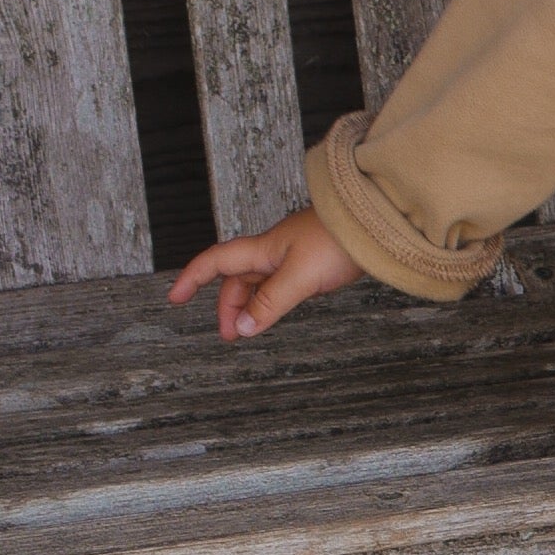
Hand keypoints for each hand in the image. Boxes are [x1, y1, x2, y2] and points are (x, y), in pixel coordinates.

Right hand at [171, 207, 364, 341]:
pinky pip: (282, 282)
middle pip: (238, 278)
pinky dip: (273, 298)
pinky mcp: (314, 260)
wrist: (379, 220)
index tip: (175, 298)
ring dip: (251, 304)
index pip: (215, 262)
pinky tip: (281, 307)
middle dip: (227, 305)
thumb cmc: (341, 239)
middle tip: (230, 334)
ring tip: (251, 328)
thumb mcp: (300, 277)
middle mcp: (274, 249)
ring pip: (261, 281)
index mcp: (263, 249)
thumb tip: (243, 327)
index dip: (192, 279)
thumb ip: (271, 303)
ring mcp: (294, 254)